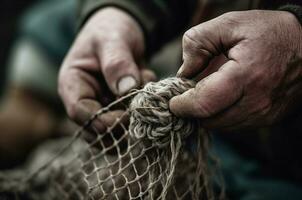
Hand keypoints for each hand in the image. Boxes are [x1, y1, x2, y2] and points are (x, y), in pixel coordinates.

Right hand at [59, 8, 154, 131]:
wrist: (121, 31)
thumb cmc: (110, 31)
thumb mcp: (111, 40)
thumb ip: (117, 63)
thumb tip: (126, 90)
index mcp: (72, 85)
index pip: (80, 113)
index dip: (103, 120)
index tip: (128, 115)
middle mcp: (86, 100)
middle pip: (97, 130)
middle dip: (122, 123)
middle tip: (142, 104)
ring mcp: (104, 106)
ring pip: (116, 130)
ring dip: (135, 115)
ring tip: (144, 83)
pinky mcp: (120, 108)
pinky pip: (132, 120)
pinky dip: (144, 107)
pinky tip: (146, 82)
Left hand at [170, 10, 301, 130]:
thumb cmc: (267, 31)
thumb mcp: (229, 24)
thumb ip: (198, 43)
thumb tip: (184, 72)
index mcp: (245, 75)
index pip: (203, 105)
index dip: (182, 106)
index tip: (172, 101)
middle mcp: (257, 101)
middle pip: (209, 121)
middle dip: (192, 111)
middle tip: (186, 95)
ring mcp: (264, 113)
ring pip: (221, 127)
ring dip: (207, 114)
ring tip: (204, 94)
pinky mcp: (268, 118)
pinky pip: (235, 125)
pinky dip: (222, 115)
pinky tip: (222, 98)